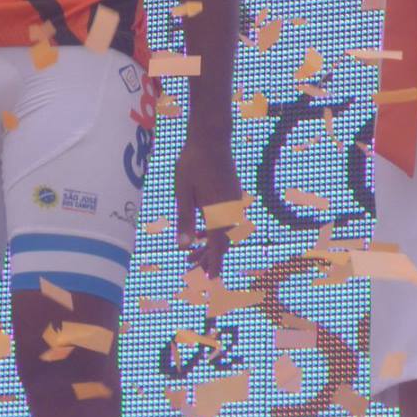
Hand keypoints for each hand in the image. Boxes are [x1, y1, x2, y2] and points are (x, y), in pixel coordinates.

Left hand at [174, 123, 243, 278]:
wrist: (212, 137)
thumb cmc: (193, 163)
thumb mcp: (183, 193)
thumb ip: (185, 220)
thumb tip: (183, 246)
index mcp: (218, 213)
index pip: (217, 246)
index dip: (214, 263)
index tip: (211, 279)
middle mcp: (229, 211)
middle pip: (221, 242)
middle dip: (208, 257)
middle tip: (193, 269)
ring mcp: (232, 203)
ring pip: (223, 231)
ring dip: (209, 245)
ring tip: (192, 255)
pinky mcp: (231, 195)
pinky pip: (224, 220)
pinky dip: (213, 231)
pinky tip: (201, 233)